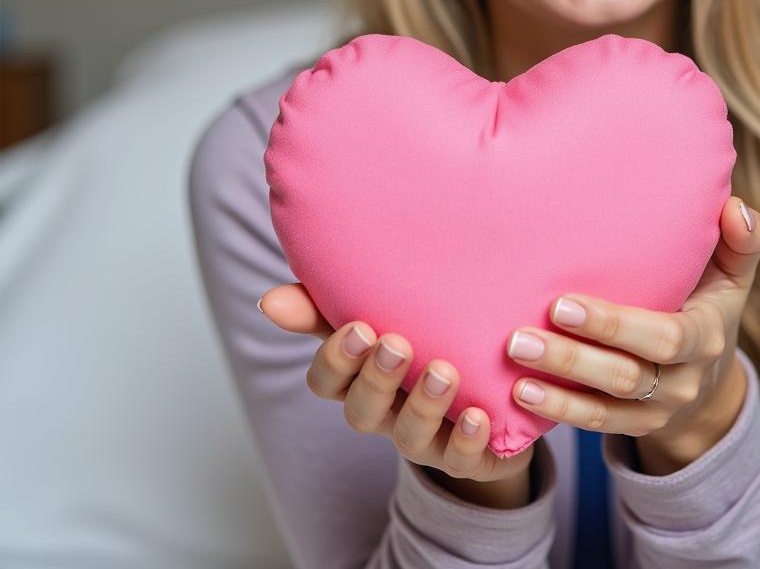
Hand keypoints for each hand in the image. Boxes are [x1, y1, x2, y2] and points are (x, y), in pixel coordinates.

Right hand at [258, 284, 534, 491]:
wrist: (491, 389)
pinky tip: (479, 414)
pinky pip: (461, 459)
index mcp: (362, 379)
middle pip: (363, 412)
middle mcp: (387, 413)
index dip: (337, 361)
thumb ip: (327, 307)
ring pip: (409, 438)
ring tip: (445, 372)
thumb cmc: (423, 344)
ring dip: (424, 405)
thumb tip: (268, 302)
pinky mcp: (468, 455)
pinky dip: (468, 439)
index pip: (327, 382)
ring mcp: (426, 438)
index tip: (359, 327)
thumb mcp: (379, 317)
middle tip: (397, 344)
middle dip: (377, 379)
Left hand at [505, 196, 759, 467]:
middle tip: (521, 335)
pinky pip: (595, 424)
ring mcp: (657, 408)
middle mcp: (683, 379)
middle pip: (626, 375)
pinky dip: (558, 410)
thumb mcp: (731, 277)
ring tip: (514, 357)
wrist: (709, 380)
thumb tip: (736, 207)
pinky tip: (520, 392)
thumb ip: (740, 242)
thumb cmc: (708, 305)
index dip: (614, 326)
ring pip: (605, 404)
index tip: (563, 304)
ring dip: (557, 384)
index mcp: (704, 336)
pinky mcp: (634, 426)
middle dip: (573, 357)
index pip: (664, 338)